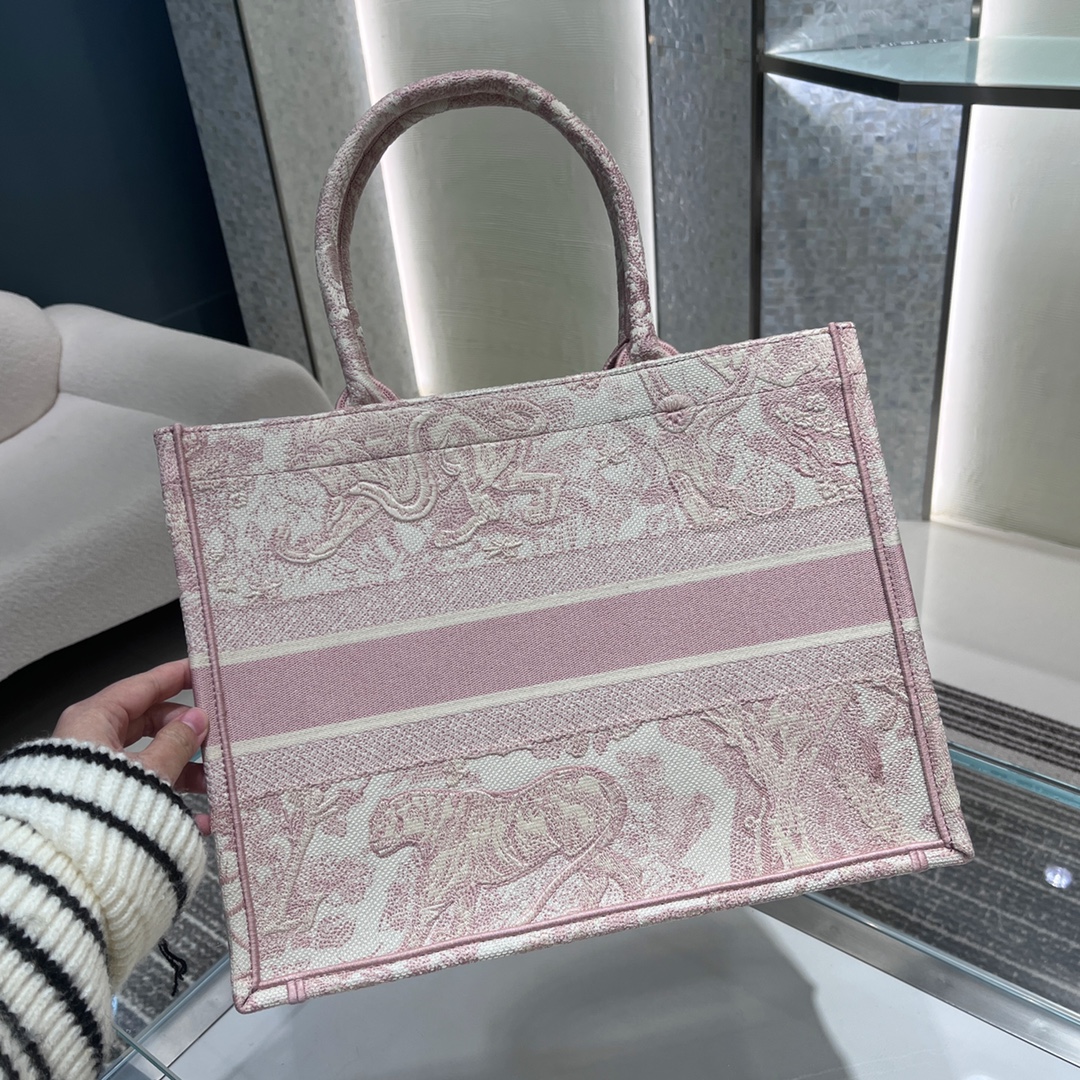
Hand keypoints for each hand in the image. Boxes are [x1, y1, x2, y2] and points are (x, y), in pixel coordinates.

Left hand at [53, 659, 210, 834]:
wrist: (66, 867)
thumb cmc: (96, 810)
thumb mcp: (150, 770)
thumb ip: (178, 742)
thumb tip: (197, 720)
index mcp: (93, 720)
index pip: (142, 686)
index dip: (175, 676)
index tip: (201, 670)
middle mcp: (90, 741)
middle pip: (148, 723)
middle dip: (186, 731)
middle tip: (216, 734)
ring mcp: (94, 772)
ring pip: (147, 757)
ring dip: (182, 767)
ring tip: (211, 780)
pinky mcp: (99, 800)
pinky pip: (139, 787)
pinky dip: (168, 796)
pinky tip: (197, 815)